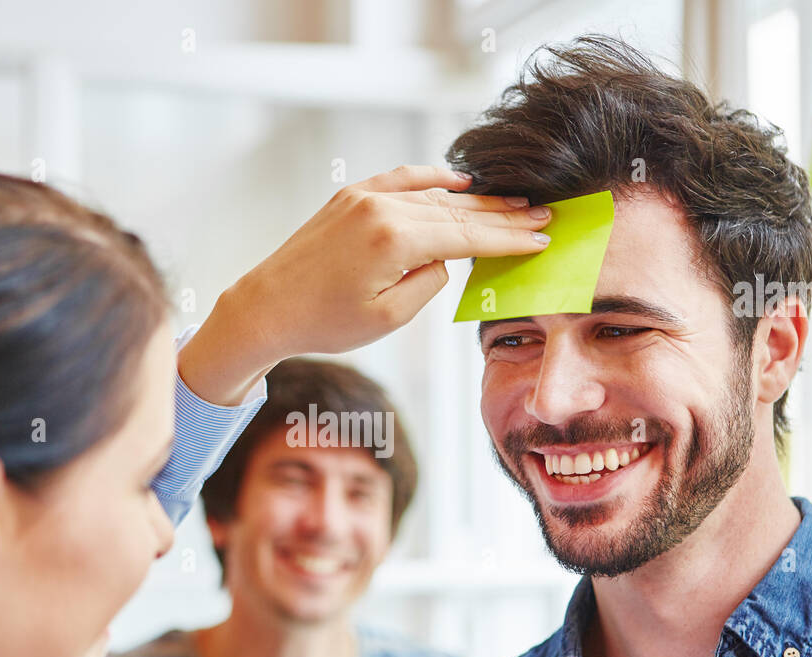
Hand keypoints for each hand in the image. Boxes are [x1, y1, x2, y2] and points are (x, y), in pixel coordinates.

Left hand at [180, 165, 550, 404]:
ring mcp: (364, 197)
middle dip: (504, 215)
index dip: (509, 238)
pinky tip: (460, 181)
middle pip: (459, 210)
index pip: (469, 236)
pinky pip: (402, 179)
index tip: (543, 237)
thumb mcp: (389, 316)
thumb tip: (446, 256)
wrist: (267, 307)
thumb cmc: (325, 322)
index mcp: (395, 239)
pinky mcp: (350, 197)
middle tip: (544, 215)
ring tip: (514, 203)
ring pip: (435, 195)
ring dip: (477, 200)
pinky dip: (433, 178)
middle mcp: (382, 207)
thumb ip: (430, 281)